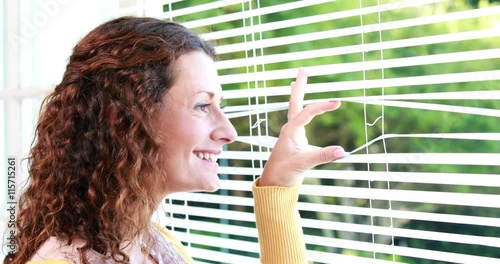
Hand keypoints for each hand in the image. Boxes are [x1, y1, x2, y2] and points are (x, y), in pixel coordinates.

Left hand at [258, 68, 344, 186]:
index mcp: (290, 131)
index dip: (322, 106)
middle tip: (302, 70)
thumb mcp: (303, 164)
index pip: (307, 112)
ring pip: (295, 109)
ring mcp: (291, 134)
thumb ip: (321, 156)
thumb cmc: (283, 173)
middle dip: (299, 86)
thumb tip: (342, 151)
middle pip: (295, 103)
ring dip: (298, 94)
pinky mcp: (294, 140)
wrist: (273, 184)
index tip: (337, 103)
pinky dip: (300, 108)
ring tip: (296, 81)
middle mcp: (289, 129)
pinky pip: (298, 119)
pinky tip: (302, 108)